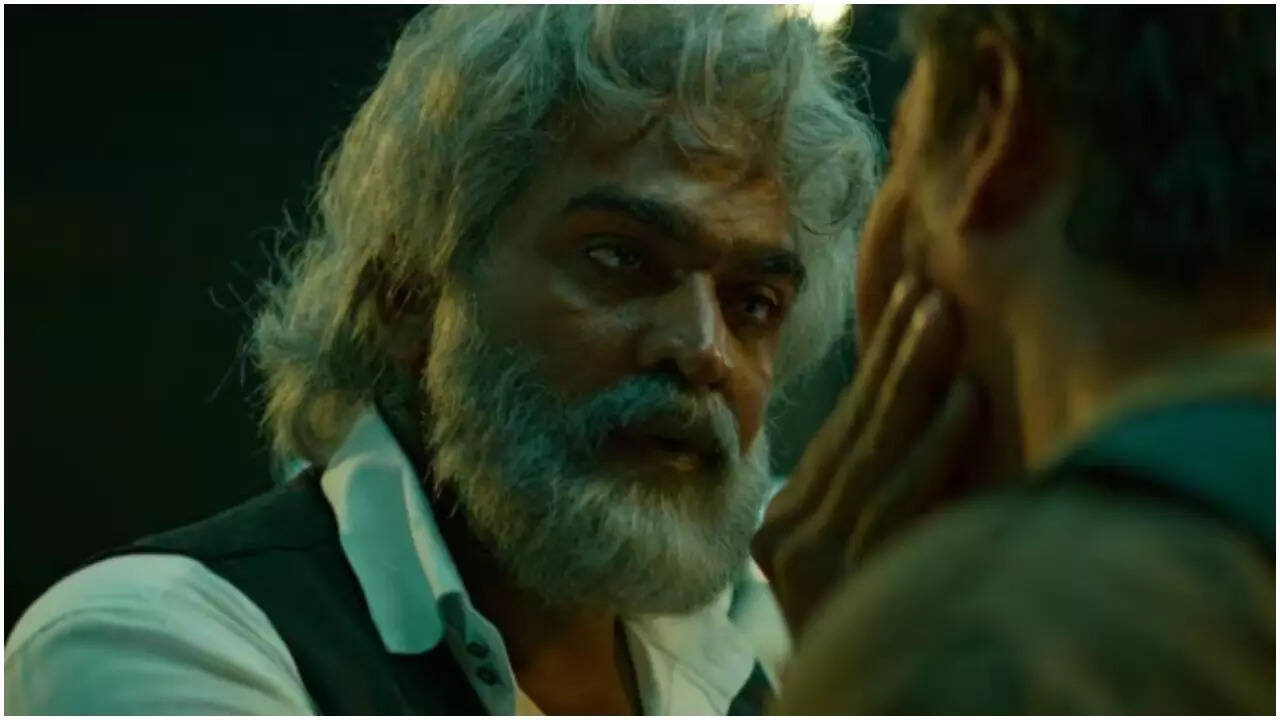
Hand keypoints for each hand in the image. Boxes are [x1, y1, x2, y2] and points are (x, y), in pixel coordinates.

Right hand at [752, 275, 981, 635]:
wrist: (857, 715)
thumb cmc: (871, 636)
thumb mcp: (853, 560)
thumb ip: (869, 498)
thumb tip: (922, 416)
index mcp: (786, 521)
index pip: (842, 425)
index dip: (881, 360)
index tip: (913, 298)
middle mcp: (785, 532)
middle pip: (855, 426)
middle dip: (898, 351)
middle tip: (935, 285)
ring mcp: (807, 556)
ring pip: (873, 450)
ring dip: (914, 378)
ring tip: (947, 317)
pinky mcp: (838, 578)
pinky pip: (895, 498)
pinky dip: (932, 444)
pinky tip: (964, 398)